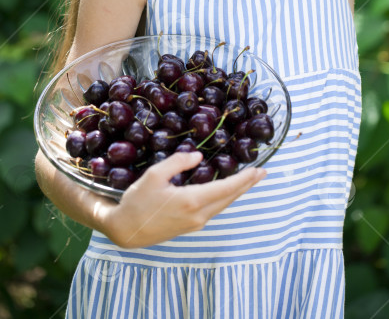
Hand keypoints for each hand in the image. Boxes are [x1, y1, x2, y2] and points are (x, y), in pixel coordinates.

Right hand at [99, 151, 266, 248]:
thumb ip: (178, 162)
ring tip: (250, 181)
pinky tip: (227, 191)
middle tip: (262, 173)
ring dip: (237, 192)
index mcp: (192, 201)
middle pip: (229, 198)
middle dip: (247, 185)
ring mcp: (195, 223)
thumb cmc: (138, 201)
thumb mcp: (155, 175)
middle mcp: (199, 215)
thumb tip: (199, 157)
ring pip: (223, 205)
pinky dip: (225, 198)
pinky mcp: (190, 226)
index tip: (259, 170)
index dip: (244, 179)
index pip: (226, 188)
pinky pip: (214, 210)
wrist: (126, 231)